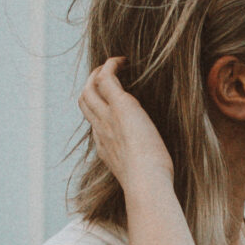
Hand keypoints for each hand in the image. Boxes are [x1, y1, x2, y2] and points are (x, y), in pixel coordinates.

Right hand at [78, 56, 175, 196]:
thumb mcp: (143, 174)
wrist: (145, 182)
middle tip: (105, 75)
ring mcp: (107, 117)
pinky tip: (123, 61)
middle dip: (91, 85)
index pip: (94, 122)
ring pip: (89, 88)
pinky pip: (106, 77)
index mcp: (104, 147)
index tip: (112, 103)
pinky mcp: (120, 106)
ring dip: (98, 72)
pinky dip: (111, 65)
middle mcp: (101, 130)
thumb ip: (144, 166)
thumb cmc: (152, 184)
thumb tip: (160, 172)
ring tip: (114, 64)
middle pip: (84, 101)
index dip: (99, 109)